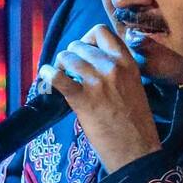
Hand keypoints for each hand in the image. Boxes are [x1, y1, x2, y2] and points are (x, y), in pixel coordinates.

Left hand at [38, 24, 160, 173]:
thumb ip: (117, 71)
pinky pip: (58, 78)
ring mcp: (97, 82)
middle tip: (70, 70)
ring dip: (60, 64)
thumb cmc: (136, 123)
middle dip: (71, 55)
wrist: (136, 150)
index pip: (101, 32)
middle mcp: (112, 67)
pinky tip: (46, 78)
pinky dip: (48, 75)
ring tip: (61, 76)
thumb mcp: (133, 86)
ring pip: (68, 56)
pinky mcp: (83, 100)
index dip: (87, 39)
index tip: (85, 53)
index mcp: (127, 62)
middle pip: (80, 44)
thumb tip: (93, 63)